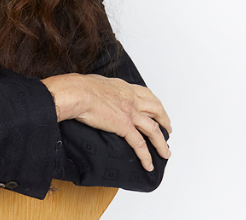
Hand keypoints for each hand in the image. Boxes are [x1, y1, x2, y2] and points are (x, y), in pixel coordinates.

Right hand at [41, 74, 170, 171]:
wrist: (77, 93)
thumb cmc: (80, 87)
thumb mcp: (97, 82)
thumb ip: (103, 89)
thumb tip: (98, 92)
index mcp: (125, 88)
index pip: (146, 94)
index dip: (154, 103)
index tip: (158, 109)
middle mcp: (132, 99)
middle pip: (156, 109)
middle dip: (164, 121)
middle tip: (168, 129)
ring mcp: (130, 113)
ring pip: (153, 130)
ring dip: (161, 143)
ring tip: (165, 152)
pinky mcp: (124, 126)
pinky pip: (139, 144)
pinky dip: (146, 156)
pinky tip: (148, 164)